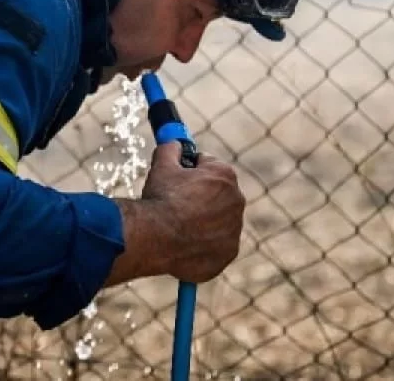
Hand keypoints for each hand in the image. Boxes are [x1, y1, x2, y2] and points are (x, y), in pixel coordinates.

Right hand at [139, 141, 245, 283]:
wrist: (156, 237)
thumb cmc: (161, 198)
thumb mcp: (162, 164)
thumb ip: (171, 148)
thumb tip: (173, 142)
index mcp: (224, 175)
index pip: (209, 166)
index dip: (190, 171)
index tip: (178, 178)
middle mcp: (237, 200)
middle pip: (217, 194)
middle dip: (200, 196)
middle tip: (176, 204)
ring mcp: (234, 228)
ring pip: (217, 220)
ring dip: (203, 221)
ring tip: (177, 225)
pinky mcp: (228, 252)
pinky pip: (216, 244)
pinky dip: (204, 244)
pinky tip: (183, 243)